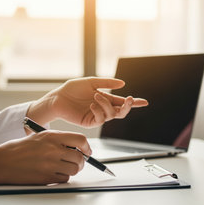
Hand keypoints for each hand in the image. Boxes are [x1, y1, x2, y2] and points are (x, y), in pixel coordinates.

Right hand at [0, 130, 90, 188]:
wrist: (2, 161)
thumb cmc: (20, 148)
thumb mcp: (40, 136)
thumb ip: (58, 140)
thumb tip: (78, 146)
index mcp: (52, 136)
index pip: (80, 140)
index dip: (86, 147)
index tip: (86, 150)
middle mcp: (53, 149)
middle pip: (80, 157)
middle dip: (81, 161)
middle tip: (77, 161)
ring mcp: (49, 164)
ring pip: (74, 169)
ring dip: (73, 169)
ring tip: (64, 167)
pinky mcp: (45, 177)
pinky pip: (64, 179)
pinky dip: (63, 177)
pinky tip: (54, 173)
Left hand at [27, 77, 148, 127]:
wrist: (58, 97)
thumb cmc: (72, 89)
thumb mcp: (91, 82)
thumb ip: (106, 83)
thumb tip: (123, 83)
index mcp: (105, 99)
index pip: (122, 102)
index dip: (134, 103)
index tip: (145, 102)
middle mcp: (103, 108)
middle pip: (121, 112)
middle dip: (128, 106)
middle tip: (130, 99)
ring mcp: (97, 116)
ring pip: (112, 115)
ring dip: (106, 104)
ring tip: (96, 96)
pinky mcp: (90, 122)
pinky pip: (100, 119)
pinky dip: (98, 111)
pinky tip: (92, 104)